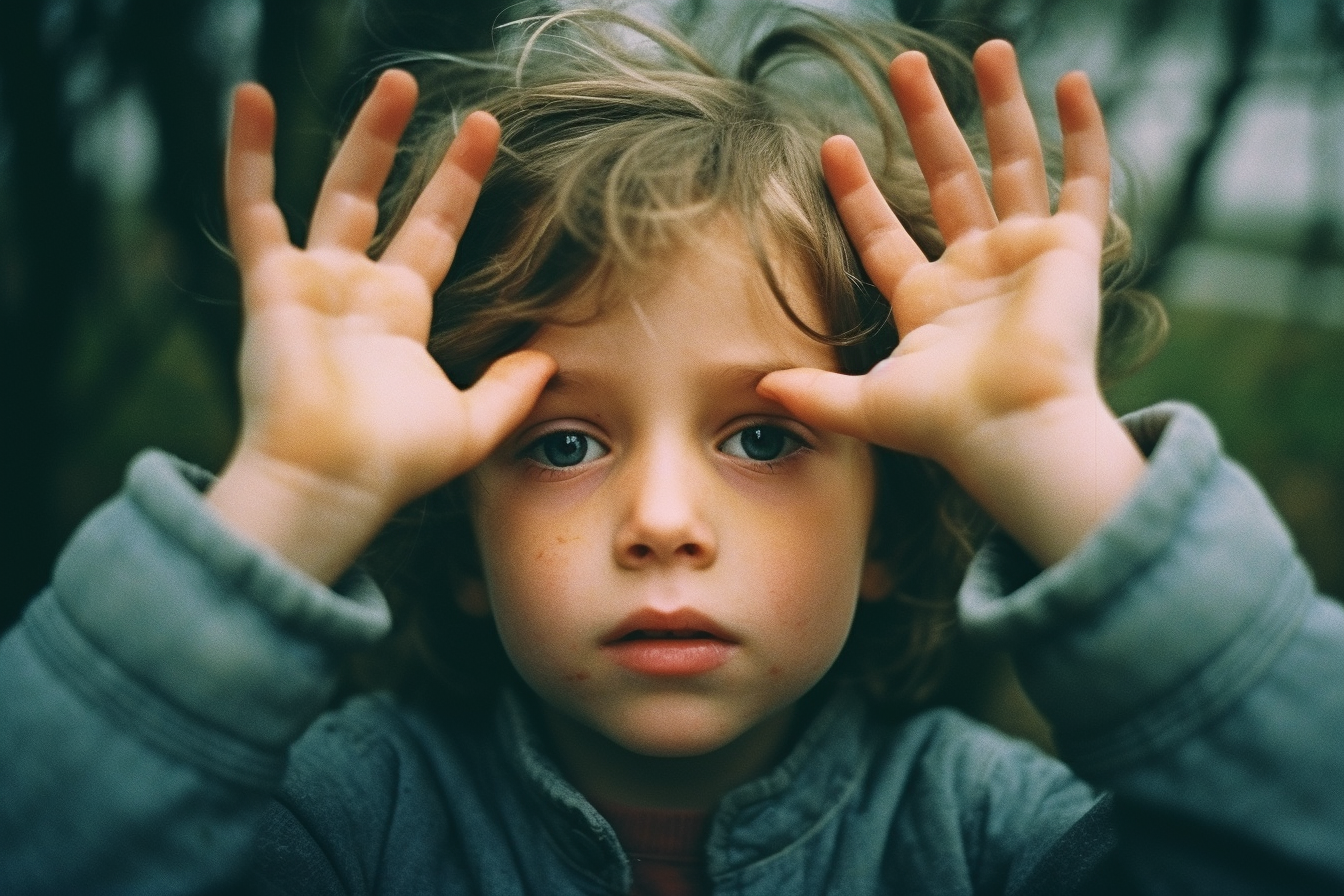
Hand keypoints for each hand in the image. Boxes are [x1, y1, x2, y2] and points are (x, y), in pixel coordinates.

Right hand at [208, 71, 553, 580]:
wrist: (333, 484)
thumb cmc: (393, 464)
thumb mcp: (470, 426)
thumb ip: (509, 390)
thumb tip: (547, 358)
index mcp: (398, 317)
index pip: (434, 233)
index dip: (458, 186)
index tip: (487, 136)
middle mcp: (356, 292)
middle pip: (388, 203)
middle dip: (420, 153)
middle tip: (460, 110)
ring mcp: (312, 284)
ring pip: (335, 192)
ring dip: (363, 137)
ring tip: (395, 82)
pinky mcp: (273, 285)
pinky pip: (252, 210)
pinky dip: (247, 155)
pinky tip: (251, 98)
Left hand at [761, 41, 1144, 564]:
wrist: (1013, 432)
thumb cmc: (945, 425)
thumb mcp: (865, 406)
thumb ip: (813, 392)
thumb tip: (758, 386)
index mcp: (926, 302)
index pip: (883, 233)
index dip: (858, 191)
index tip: (832, 143)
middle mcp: (975, 272)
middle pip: (947, 178)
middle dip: (926, 121)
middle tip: (904, 64)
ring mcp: (1025, 256)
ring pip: (1013, 163)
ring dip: (1001, 106)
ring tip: (988, 46)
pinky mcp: (1074, 251)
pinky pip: (1085, 180)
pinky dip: (1085, 133)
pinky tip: (1073, 83)